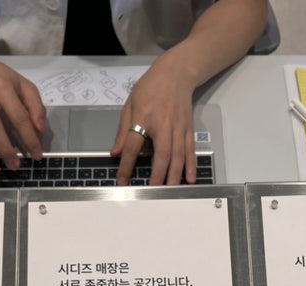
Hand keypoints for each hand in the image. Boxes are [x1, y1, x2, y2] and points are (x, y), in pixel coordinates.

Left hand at [110, 56, 196, 185]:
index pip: (132, 145)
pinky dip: (190, 165)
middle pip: (162, 152)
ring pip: (178, 154)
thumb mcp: (130, 105)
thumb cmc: (149, 88)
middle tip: (153, 191)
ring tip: (170, 190)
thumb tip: (115, 153)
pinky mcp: (188, 128)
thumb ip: (122, 131)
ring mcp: (178, 126)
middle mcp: (163, 123)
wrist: (175, 73)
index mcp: (143, 117)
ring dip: (175, 174)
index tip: (123, 180)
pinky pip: (190, 149)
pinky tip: (189, 178)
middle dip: (158, 173)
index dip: (126, 164)